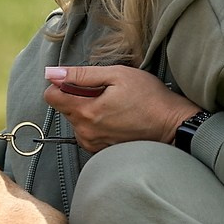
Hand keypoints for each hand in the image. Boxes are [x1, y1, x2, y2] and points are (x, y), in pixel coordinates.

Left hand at [42, 65, 199, 153]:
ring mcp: (93, 144)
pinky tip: (118, 118)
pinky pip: (88, 132)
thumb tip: (53, 73)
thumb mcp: (117, 75)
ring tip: (115, 106)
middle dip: (79, 96)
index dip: (62, 84)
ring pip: (77, 120)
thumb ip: (82, 75)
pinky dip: (97, 123)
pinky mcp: (101, 150)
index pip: (51, 96)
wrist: (172, 125)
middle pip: (65, 108)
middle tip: (107, 93)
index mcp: (86, 112)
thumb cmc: (150, 98)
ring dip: (89, 110)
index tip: (81, 81)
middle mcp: (85, 132)